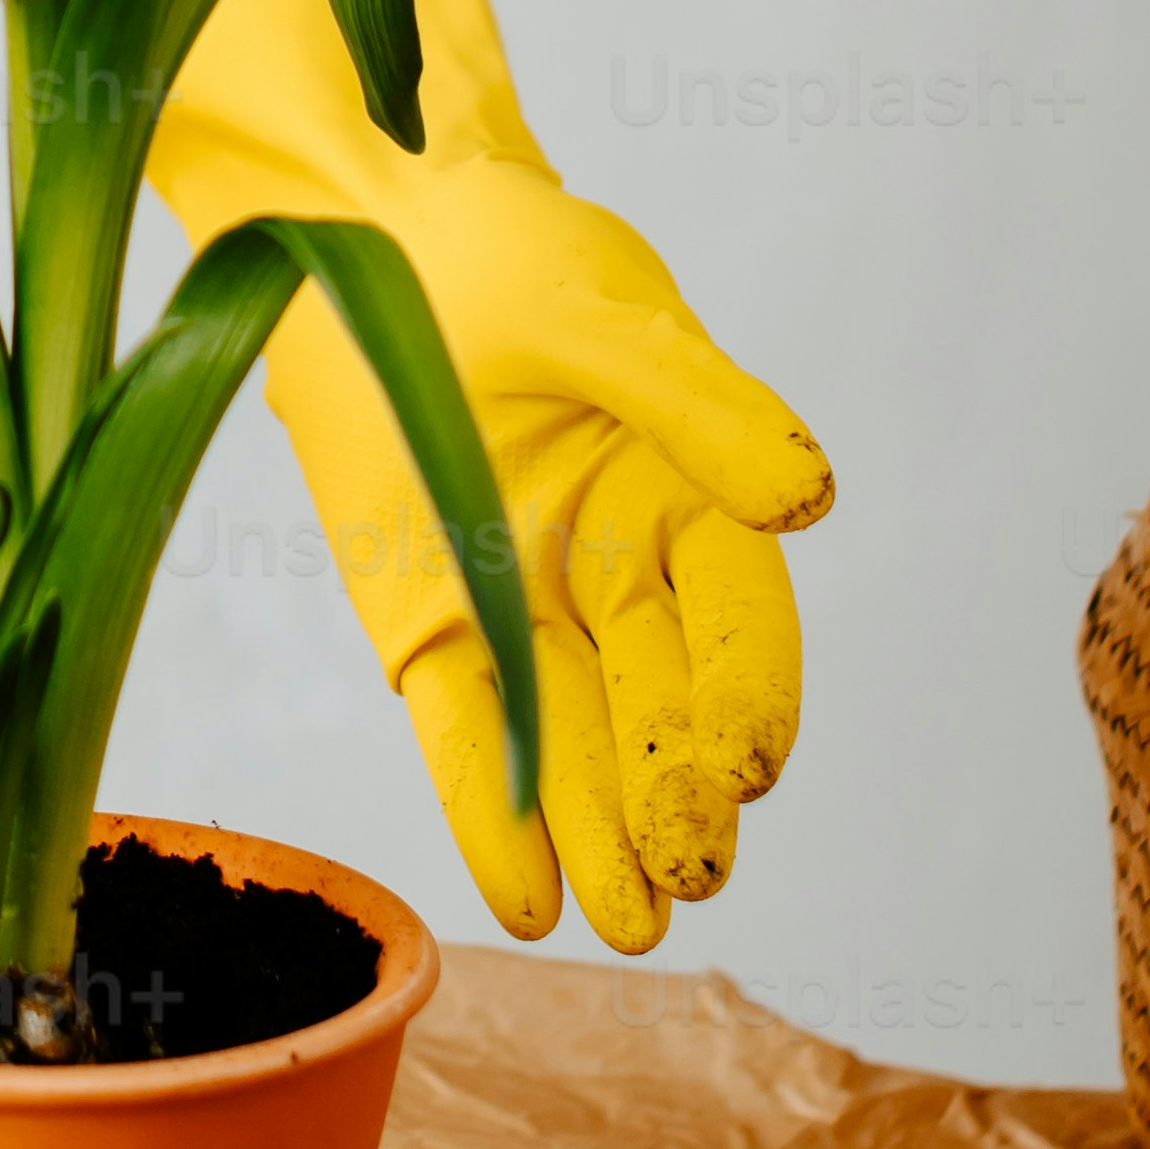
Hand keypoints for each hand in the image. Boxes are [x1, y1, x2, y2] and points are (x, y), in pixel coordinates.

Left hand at [150, 0, 829, 947]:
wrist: (345, 226)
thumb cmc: (491, 245)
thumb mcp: (597, 308)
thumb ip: (694, 402)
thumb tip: (804, 500)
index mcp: (686, 487)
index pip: (741, 616)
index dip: (748, 694)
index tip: (749, 766)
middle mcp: (615, 564)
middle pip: (663, 697)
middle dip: (676, 790)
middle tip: (688, 875)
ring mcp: (520, 600)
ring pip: (576, 738)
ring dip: (602, 831)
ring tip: (626, 922)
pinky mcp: (429, 619)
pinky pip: (467, 727)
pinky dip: (490, 808)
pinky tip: (523, 894)